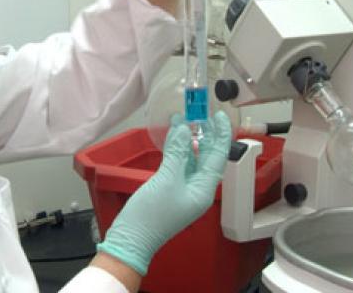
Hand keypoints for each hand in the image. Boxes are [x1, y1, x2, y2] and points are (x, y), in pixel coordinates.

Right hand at [96, 111, 231, 275]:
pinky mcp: (170, 189)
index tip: (219, 116)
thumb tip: (184, 129)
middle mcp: (198, 189)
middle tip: (201, 114)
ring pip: (192, 159)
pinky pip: (179, 165)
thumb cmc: (151, 215)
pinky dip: (177, 150)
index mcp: (204, 189)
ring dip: (188, 140)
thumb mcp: (166, 179)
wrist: (131, 239)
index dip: (221, 134)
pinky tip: (172, 137)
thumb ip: (177, 153)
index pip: (218, 157)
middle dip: (205, 135)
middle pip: (207, 157)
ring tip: (184, 119)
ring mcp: (183, 190)